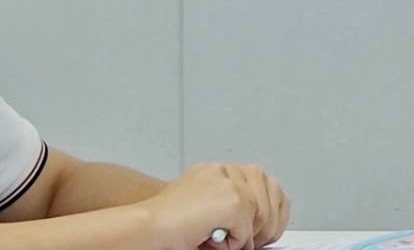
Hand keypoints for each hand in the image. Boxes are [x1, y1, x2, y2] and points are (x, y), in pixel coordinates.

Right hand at [138, 163, 288, 249]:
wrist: (144, 228)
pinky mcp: (232, 201)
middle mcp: (225, 171)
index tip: (263, 227)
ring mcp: (230, 184)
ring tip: (220, 240)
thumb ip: (227, 203)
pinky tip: (211, 241)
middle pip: (269, 193)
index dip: (269, 207)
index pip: (264, 181)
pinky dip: (234, 243)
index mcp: (219, 170)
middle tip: (244, 240)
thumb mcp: (201, 205)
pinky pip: (247, 230)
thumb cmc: (164, 223)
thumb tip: (261, 221)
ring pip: (261, 213)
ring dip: (244, 234)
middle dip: (264, 222)